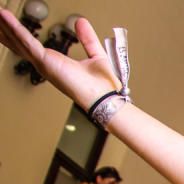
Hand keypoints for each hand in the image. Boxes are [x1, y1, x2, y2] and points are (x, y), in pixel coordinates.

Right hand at [0, 11, 121, 110]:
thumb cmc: (102, 85)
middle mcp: (45, 64)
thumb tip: (81, 21)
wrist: (106, 97)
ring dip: (6, 26)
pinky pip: (27, 41)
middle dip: (5, 29)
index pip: (29, 45)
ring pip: (19, 40)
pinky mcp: (45, 61)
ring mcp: (43, 63)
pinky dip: (16, 28)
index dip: (16, 33)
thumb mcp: (95, 54)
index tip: (6, 22)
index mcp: (55, 62)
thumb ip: (87, 38)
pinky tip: (5, 17)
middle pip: (18, 42)